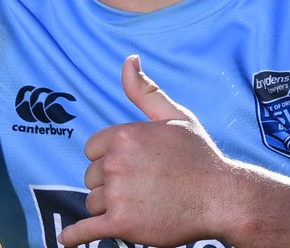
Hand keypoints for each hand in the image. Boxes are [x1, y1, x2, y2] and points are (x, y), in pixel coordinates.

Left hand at [59, 56, 240, 246]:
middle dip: (110, 185)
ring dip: (110, 208)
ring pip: (93, 203)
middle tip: (143, 188)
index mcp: (124, 135)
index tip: (131, 167)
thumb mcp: (174, 117)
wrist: (223, 198)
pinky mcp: (121, 223)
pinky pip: (86, 230)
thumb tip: (128, 60)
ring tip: (141, 206)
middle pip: (91, 178)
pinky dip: (74, 237)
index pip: (92, 150)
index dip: (108, 159)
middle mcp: (116, 162)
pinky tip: (66, 240)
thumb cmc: (200, 157)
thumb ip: (145, 91)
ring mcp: (118, 193)